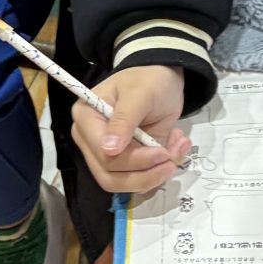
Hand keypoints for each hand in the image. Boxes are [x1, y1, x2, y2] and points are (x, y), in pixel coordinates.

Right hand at [71, 65, 193, 194]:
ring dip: (154, 176)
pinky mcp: (126, 162)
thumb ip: (124, 120)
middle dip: (144, 174)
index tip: (161, 153)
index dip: (132, 160)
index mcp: (87, 118)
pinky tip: (174, 150)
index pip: (102, 154)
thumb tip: (108, 150)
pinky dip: (159, 172)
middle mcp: (91, 140)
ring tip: (175, 153)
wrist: (164, 81)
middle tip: (171, 158)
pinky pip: (138, 181)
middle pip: (109, 175)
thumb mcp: (140, 93)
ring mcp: (108, 154)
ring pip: (123, 184)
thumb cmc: (149, 80)